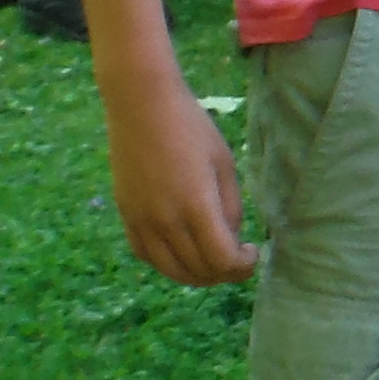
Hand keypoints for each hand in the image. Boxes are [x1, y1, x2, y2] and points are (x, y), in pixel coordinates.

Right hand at [105, 74, 257, 284]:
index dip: (243, 266)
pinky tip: (183, 251)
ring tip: (213, 261)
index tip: (252, 253)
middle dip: (225, 273)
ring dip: (198, 275)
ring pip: (171, 270)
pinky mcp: (126, 215)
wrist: (142, 105)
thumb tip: (231, 241)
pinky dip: (168, 263)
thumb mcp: (224, 164)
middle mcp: (166, 220)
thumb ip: (231, 207)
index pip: (222, 260)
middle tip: (238, 260)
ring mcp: (141, 220)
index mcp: (197, 205)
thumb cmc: (192, 128)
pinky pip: (147, 255)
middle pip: (199, 270)